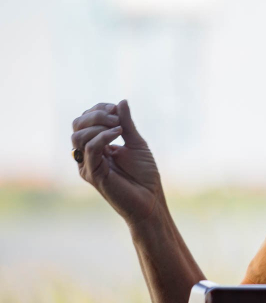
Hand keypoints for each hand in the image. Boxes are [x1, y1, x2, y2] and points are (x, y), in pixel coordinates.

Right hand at [71, 100, 163, 225]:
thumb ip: (126, 123)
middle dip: (96, 115)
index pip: (85, 120)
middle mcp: (88, 155)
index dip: (99, 109)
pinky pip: (89, 150)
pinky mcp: (93, 175)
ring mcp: (88, 165)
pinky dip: (102, 137)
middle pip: (77, 125)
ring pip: (78, 137)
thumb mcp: (137, 143)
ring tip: (119, 128)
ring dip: (98, 125)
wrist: (151, 200)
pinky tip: (118, 134)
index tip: (117, 110)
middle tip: (117, 119)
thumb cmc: (145, 175)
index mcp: (96, 145)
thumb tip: (121, 102)